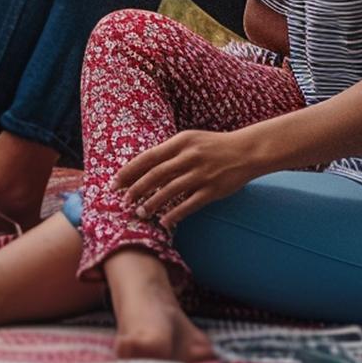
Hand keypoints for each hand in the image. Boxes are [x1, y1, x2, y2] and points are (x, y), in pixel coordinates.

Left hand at [115, 127, 272, 227]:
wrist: (246, 151)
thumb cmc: (213, 146)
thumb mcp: (189, 141)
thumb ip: (169, 152)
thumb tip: (144, 167)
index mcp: (180, 142)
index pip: (148, 157)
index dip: (129, 171)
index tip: (115, 182)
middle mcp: (188, 157)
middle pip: (155, 175)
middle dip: (136, 189)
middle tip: (123, 202)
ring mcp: (201, 174)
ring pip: (169, 191)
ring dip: (152, 204)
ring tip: (140, 213)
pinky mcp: (213, 190)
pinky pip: (189, 204)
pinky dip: (175, 214)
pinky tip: (164, 222)